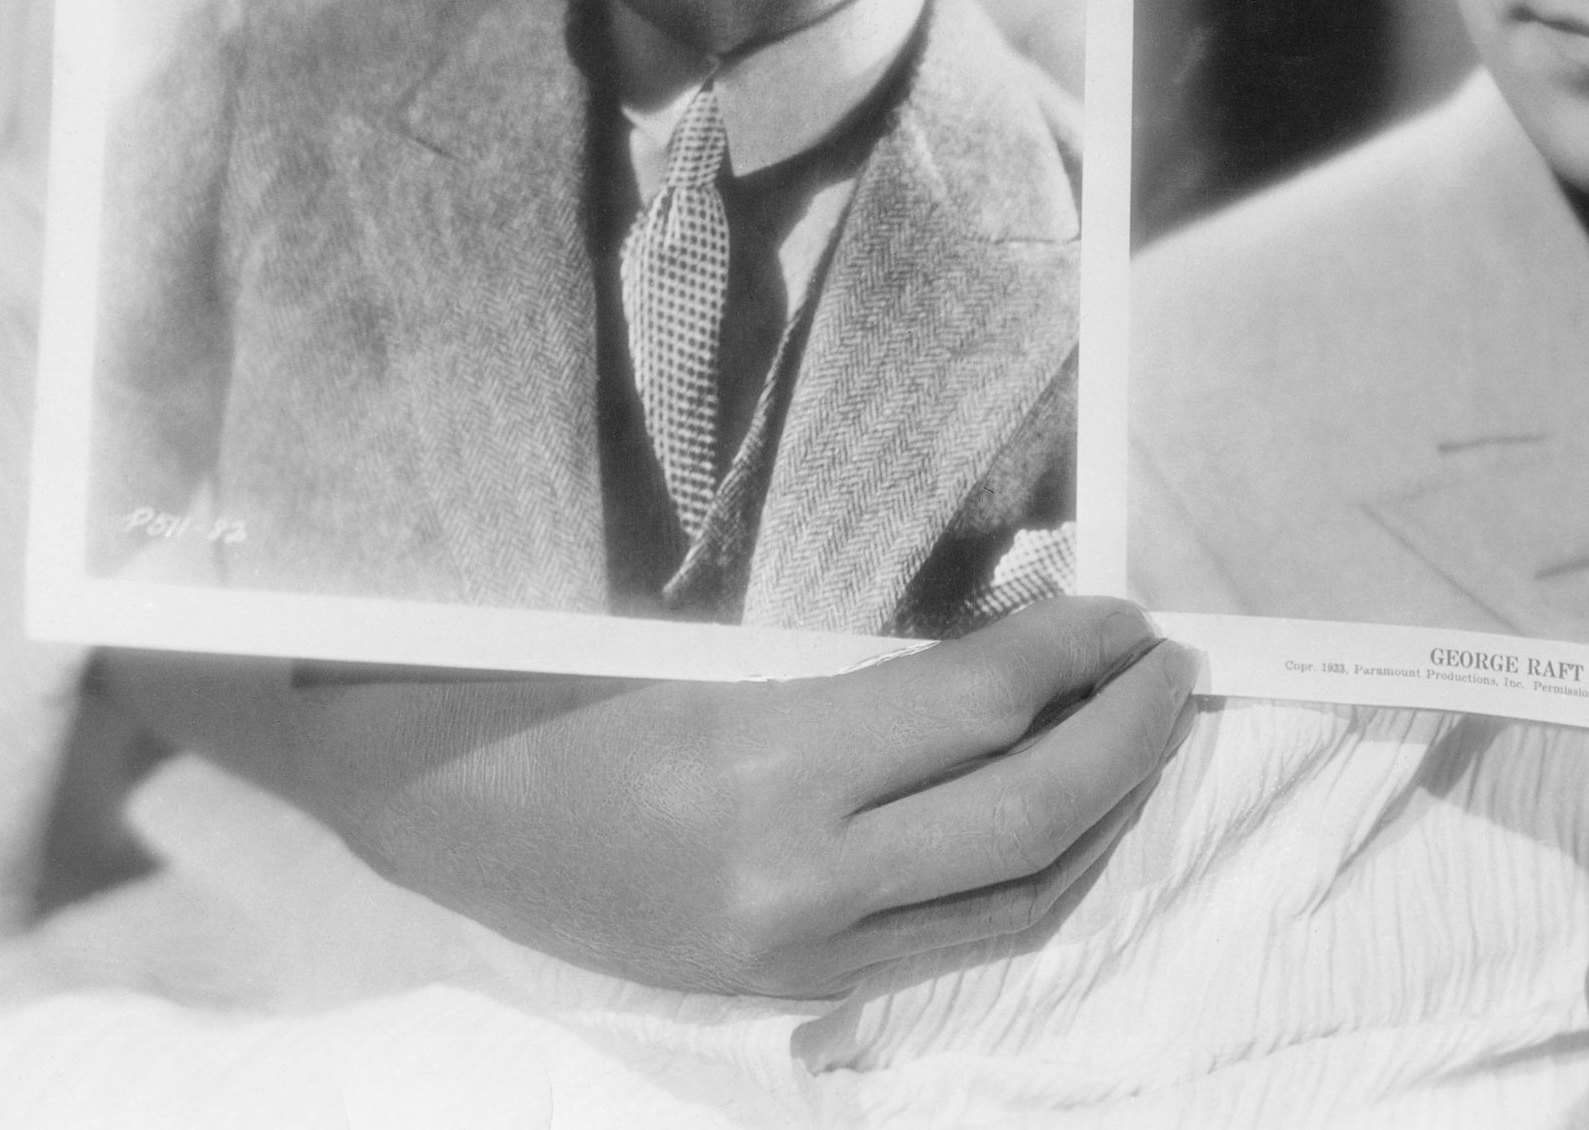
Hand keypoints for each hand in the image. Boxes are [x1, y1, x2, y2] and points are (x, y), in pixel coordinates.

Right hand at [99, 595, 1195, 997]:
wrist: (417, 794)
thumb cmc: (547, 666)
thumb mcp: (705, 624)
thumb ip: (854, 635)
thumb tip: (1015, 607)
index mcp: (767, 766)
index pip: (981, 707)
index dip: (1072, 652)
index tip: (1119, 601)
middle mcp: (795, 883)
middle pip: (1026, 817)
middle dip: (1122, 737)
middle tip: (1170, 662)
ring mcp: (792, 956)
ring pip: (1011, 906)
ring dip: (1100, 820)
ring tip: (1142, 739)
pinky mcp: (780, 987)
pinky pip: (950, 948)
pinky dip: (1030, 884)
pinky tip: (1061, 823)